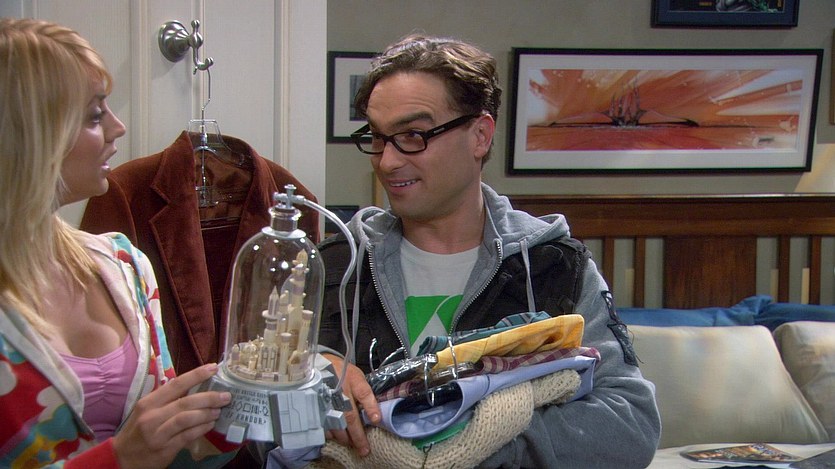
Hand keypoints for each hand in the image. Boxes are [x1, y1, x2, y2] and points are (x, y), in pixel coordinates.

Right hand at [112, 363, 230, 468]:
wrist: (122, 457)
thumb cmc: (138, 430)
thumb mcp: (146, 410)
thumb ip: (166, 399)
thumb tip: (194, 386)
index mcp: (148, 402)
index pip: (176, 384)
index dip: (196, 375)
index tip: (214, 368)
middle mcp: (152, 416)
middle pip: (185, 402)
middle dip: (209, 398)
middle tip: (226, 396)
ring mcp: (158, 434)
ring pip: (187, 419)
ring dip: (207, 414)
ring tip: (219, 411)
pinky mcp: (165, 449)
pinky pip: (187, 436)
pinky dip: (201, 429)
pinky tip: (210, 425)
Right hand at [323, 353, 379, 456]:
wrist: (321, 362)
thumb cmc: (343, 371)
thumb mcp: (357, 375)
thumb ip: (364, 392)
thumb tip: (374, 412)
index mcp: (354, 380)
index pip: (364, 393)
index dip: (371, 407)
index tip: (376, 420)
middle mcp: (341, 390)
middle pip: (350, 415)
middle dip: (358, 434)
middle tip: (364, 449)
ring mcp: (328, 398)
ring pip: (336, 423)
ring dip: (344, 437)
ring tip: (352, 445)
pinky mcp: (318, 404)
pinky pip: (324, 422)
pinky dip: (331, 433)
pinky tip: (336, 437)